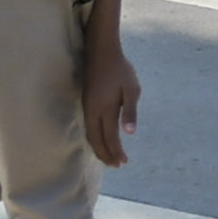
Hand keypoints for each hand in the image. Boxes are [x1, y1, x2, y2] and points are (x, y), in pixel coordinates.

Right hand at [82, 39, 139, 165]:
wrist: (100, 53)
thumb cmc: (120, 70)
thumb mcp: (132, 89)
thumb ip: (130, 111)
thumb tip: (129, 133)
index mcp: (105, 109)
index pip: (110, 137)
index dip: (116, 151)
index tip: (124, 162)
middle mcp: (93, 112)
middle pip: (96, 141)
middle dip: (106, 155)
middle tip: (117, 165)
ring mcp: (87, 108)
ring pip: (90, 135)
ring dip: (99, 148)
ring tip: (109, 158)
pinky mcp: (86, 104)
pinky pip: (88, 128)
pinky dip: (94, 139)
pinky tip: (101, 141)